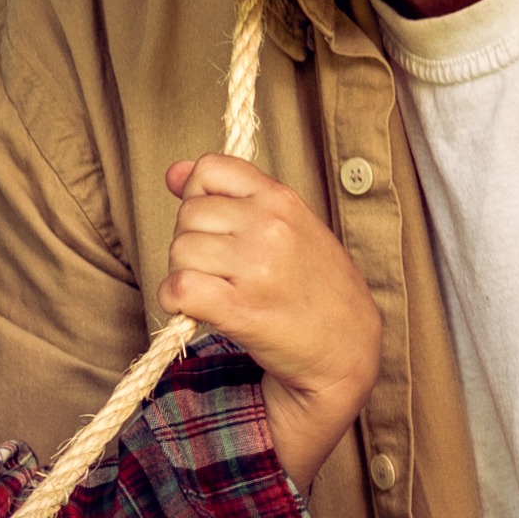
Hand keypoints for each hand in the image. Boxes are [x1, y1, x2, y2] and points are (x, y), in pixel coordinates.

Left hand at [160, 154, 379, 485]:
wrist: (346, 348)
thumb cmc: (314, 286)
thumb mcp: (286, 225)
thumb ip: (231, 196)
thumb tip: (172, 173)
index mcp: (281, 200)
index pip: (210, 169)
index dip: (197, 195)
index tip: (213, 224)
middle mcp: (269, 227)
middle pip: (187, 215)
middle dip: (192, 242)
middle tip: (220, 269)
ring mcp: (256, 267)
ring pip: (179, 251)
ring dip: (185, 274)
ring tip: (217, 290)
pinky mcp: (241, 309)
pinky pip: (177, 289)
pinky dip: (176, 302)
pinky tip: (200, 309)